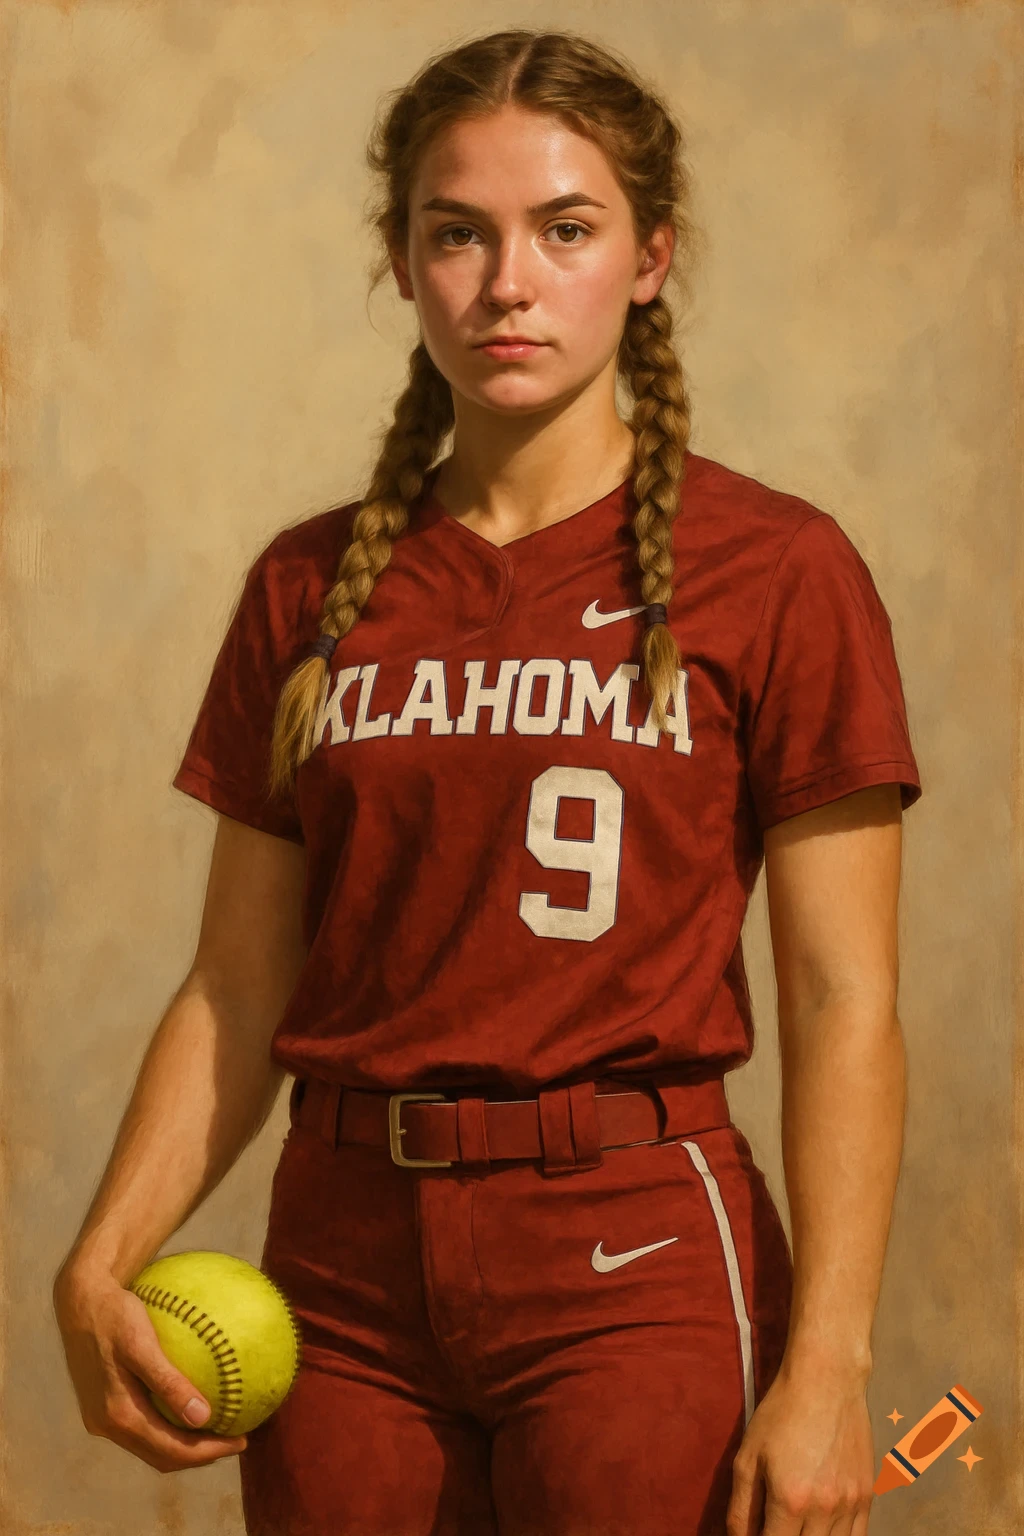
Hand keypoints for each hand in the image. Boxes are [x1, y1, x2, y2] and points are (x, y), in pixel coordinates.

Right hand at [52, 1262, 249, 1473]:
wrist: (80, 1300)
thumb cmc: (114, 1314)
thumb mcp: (141, 1343)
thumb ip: (168, 1382)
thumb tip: (203, 1418)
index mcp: (116, 1415)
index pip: (170, 1450)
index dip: (208, 1452)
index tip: (241, 1440)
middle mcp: (107, 1424)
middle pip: (161, 1455)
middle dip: (201, 1454)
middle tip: (238, 1438)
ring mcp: (103, 1417)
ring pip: (152, 1445)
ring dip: (186, 1444)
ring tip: (221, 1427)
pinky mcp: (104, 1405)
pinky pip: (144, 1425)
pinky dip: (171, 1425)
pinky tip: (194, 1403)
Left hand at [725, 1360, 874, 1534]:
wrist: (827, 1380)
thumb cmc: (781, 1413)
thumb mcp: (747, 1456)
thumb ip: (741, 1507)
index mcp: (789, 1500)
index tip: (758, 1533)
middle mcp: (823, 1509)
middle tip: (776, 1524)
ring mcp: (850, 1504)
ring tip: (798, 1524)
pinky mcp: (867, 1496)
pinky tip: (822, 1528)